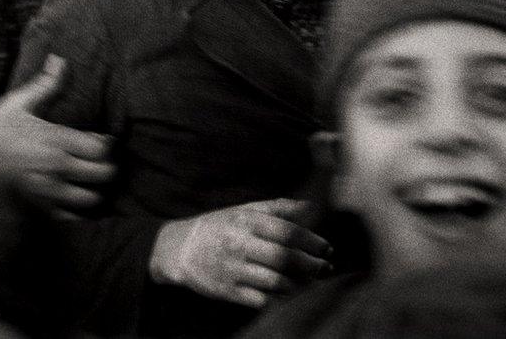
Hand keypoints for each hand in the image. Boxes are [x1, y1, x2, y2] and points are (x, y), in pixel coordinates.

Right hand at [0, 55, 114, 214]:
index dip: (105, 146)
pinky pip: (71, 218)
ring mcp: (48, 193)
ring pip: (91, 199)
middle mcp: (57, 167)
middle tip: (95, 166)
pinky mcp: (37, 214)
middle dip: (104, 170)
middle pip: (104, 174)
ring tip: (82, 185)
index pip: (103, 147)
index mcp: (57, 140)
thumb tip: (60, 59)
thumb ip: (46, 85)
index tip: (97, 144)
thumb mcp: (18, 104)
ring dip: (91, 192)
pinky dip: (74, 212)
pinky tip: (65, 201)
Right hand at [150, 198, 333, 307]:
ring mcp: (233, 270)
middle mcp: (240, 244)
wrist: (179, 249)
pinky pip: (261, 300)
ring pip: (275, 282)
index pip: (286, 231)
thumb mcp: (245, 210)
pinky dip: (280, 299)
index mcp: (246, 221)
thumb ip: (278, 208)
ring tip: (311, 281)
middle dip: (311, 265)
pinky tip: (291, 294)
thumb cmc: (219, 226)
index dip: (311, 240)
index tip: (326, 247)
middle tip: (325, 267)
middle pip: (284, 257)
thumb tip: (311, 206)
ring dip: (299, 284)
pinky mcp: (228, 292)